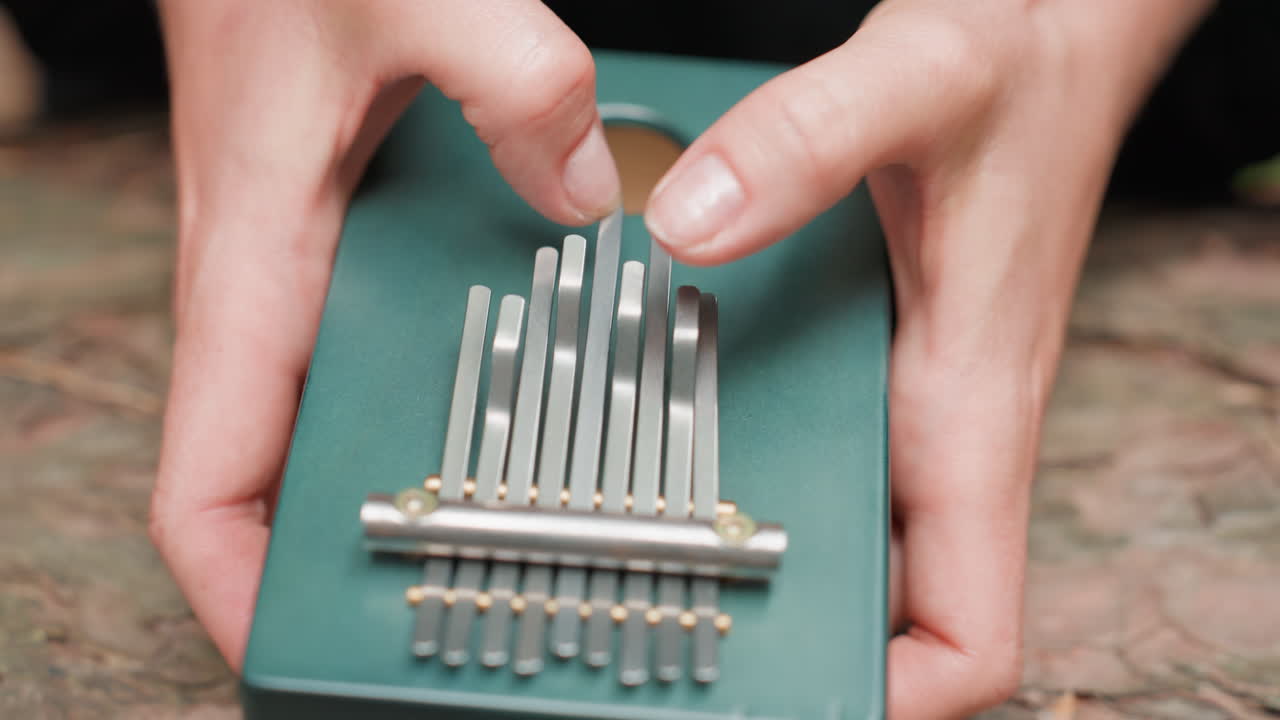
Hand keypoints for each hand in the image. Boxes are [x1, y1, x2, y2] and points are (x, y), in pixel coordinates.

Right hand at [148, 0, 617, 670]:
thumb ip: (517, 86)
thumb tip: (587, 193)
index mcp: (256, 264)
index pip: (206, 477)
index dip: (236, 586)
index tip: (292, 647)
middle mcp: (268, 285)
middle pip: (276, 476)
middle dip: (336, 559)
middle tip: (445, 602)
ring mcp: (299, 268)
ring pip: (321, 420)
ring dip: (383, 483)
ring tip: (492, 531)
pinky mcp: (333, 235)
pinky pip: (362, 349)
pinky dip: (415, 394)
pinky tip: (496, 397)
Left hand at [643, 1, 1211, 715]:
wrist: (1048, 31)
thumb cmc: (1019, 63)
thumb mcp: (914, 81)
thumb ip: (802, 145)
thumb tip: (685, 229)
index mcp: (972, 406)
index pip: (977, 630)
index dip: (906, 698)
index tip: (807, 701)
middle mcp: (942, 425)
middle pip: (895, 613)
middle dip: (807, 651)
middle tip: (681, 644)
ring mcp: (912, 403)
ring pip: (861, 546)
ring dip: (781, 579)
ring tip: (657, 574)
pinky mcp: (885, 364)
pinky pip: (836, 466)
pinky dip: (772, 489)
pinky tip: (688, 459)